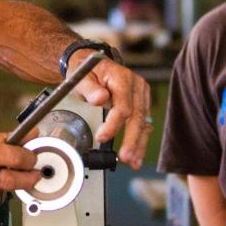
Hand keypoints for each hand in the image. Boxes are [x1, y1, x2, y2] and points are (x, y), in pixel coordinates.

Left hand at [70, 51, 152, 165]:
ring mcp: (141, 95)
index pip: (123, 105)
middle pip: (137, 116)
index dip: (114, 124)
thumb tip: (100, 98)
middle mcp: (137, 86)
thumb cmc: (87, 70)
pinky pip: (143, 124)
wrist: (93, 64)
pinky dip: (140, 140)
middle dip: (132, 139)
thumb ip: (89, 88)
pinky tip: (136, 155)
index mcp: (122, 78)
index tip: (102, 137)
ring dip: (138, 144)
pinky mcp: (141, 103)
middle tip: (125, 157)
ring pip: (143, 122)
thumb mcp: (81, 76)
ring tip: (133, 161)